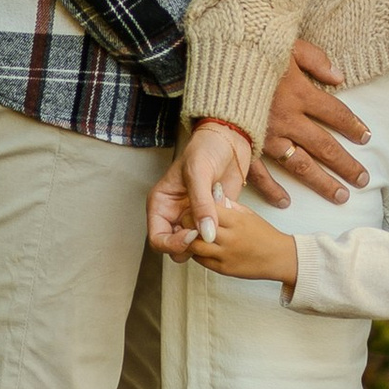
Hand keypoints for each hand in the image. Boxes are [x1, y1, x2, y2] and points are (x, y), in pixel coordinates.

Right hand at [148, 117, 253, 260]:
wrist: (230, 140)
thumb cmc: (206, 148)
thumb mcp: (199, 172)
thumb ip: (201, 204)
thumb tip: (205, 234)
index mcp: (161, 204)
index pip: (158, 238)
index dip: (172, 243)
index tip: (192, 235)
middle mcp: (175, 215)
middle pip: (174, 248)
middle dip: (190, 247)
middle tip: (207, 233)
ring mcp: (194, 218)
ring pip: (195, 247)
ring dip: (207, 241)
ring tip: (219, 223)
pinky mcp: (212, 219)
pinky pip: (213, 237)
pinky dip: (221, 233)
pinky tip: (227, 215)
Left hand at [188, 198, 298, 287]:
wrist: (279, 258)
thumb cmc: (264, 234)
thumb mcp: (248, 214)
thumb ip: (229, 205)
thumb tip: (212, 195)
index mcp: (236, 220)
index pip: (207, 210)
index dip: (195, 208)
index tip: (193, 207)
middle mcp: (230, 238)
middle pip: (196, 228)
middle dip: (186, 223)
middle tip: (185, 220)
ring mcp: (226, 255)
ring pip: (195, 247)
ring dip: (189, 240)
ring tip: (190, 234)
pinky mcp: (224, 269)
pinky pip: (201, 261)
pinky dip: (196, 253)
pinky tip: (199, 246)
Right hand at [245, 34, 366, 210]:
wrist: (216, 61)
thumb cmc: (253, 49)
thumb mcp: (289, 46)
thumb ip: (316, 60)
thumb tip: (340, 76)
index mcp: (300, 93)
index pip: (336, 114)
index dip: (353, 126)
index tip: (366, 138)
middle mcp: (288, 118)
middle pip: (325, 146)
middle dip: (346, 164)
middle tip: (363, 180)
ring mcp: (267, 135)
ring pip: (301, 164)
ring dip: (322, 182)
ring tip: (341, 195)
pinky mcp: (245, 145)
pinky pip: (260, 173)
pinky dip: (272, 190)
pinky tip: (286, 202)